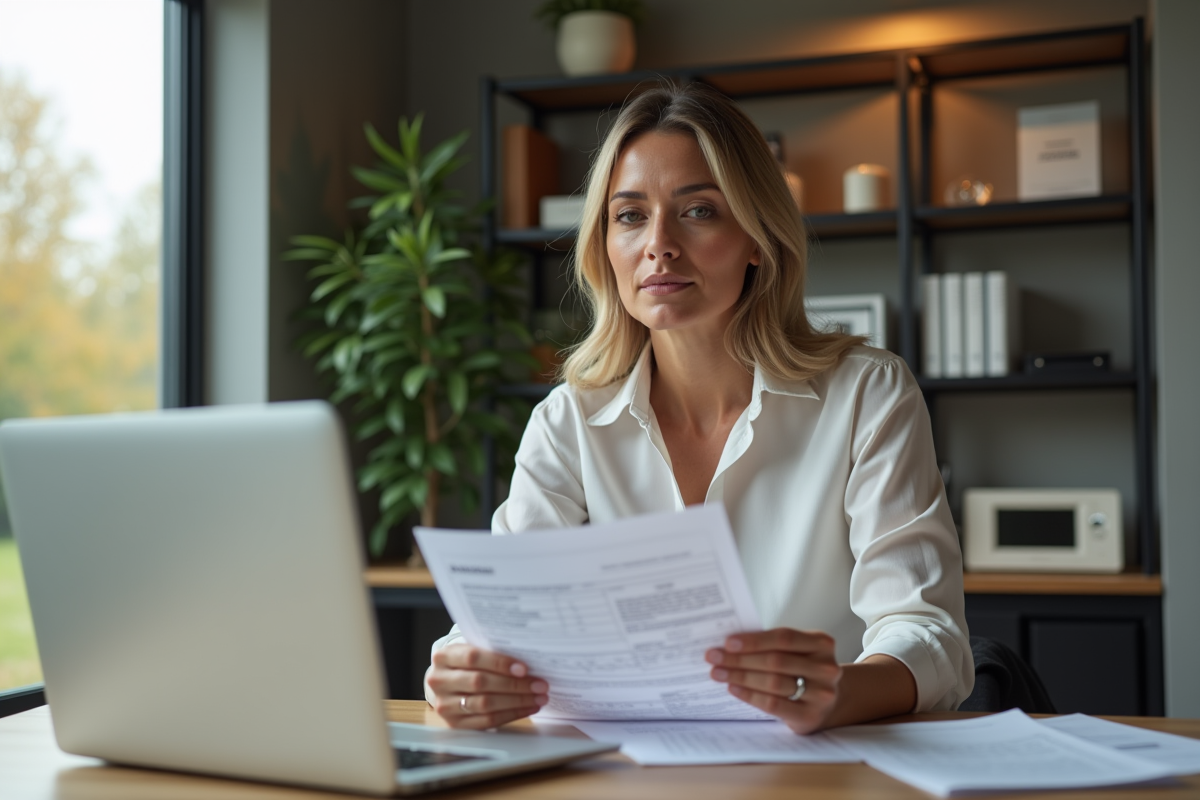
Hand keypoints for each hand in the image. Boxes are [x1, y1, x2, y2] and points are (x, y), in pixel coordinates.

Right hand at [426, 644, 548, 728]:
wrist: (446, 682)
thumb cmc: (466, 663)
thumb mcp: (471, 650)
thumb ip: (492, 651)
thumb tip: (528, 660)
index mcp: (443, 656)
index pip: (472, 658)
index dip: (499, 663)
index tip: (524, 668)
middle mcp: (439, 680)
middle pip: (480, 682)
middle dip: (514, 685)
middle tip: (539, 684)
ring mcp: (445, 705)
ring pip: (485, 704)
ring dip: (516, 701)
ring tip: (538, 697)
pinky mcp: (454, 724)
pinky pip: (487, 721)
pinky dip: (511, 714)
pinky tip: (527, 708)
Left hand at [706, 628, 841, 734]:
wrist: (830, 702)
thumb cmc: (804, 670)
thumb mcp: (798, 652)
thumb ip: (773, 645)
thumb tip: (730, 644)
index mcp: (822, 643)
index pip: (784, 638)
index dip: (754, 640)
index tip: (728, 642)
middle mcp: (826, 667)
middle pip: (775, 661)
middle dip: (740, 659)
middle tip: (714, 658)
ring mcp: (821, 693)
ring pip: (773, 682)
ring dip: (740, 677)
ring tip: (718, 673)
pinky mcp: (810, 715)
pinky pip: (773, 704)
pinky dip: (750, 695)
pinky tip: (733, 689)